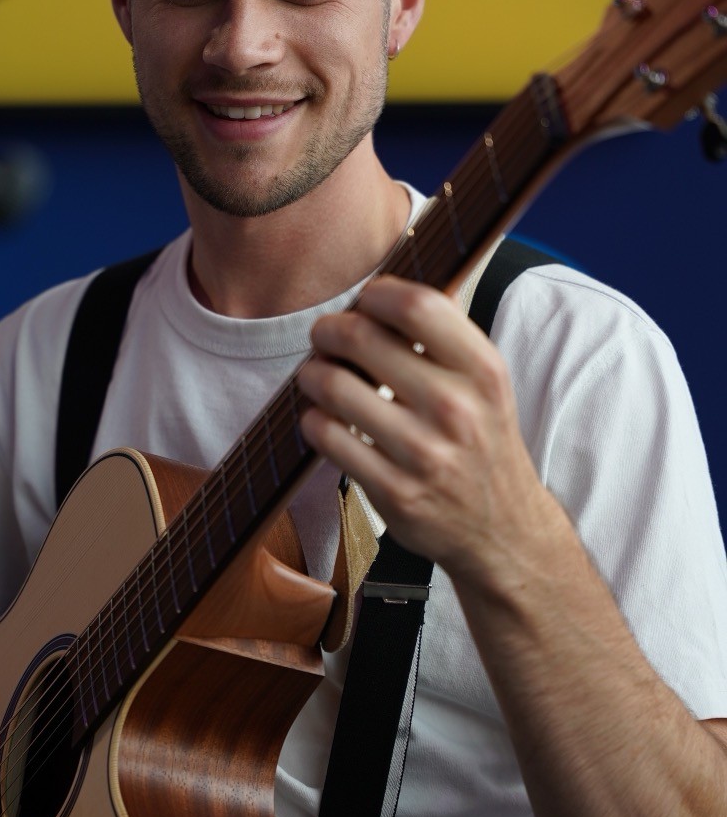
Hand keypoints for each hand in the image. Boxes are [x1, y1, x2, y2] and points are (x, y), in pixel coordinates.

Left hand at [298, 276, 552, 582]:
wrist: (503, 530)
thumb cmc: (483, 442)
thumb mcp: (486, 383)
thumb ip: (445, 335)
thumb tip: (386, 286)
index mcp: (483, 371)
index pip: (416, 304)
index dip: (375, 293)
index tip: (364, 301)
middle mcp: (457, 409)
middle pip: (361, 337)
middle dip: (329, 330)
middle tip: (325, 337)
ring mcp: (424, 454)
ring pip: (332, 386)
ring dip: (311, 373)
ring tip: (316, 375)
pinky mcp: (394, 492)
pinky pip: (327, 437)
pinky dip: (313, 419)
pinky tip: (323, 418)